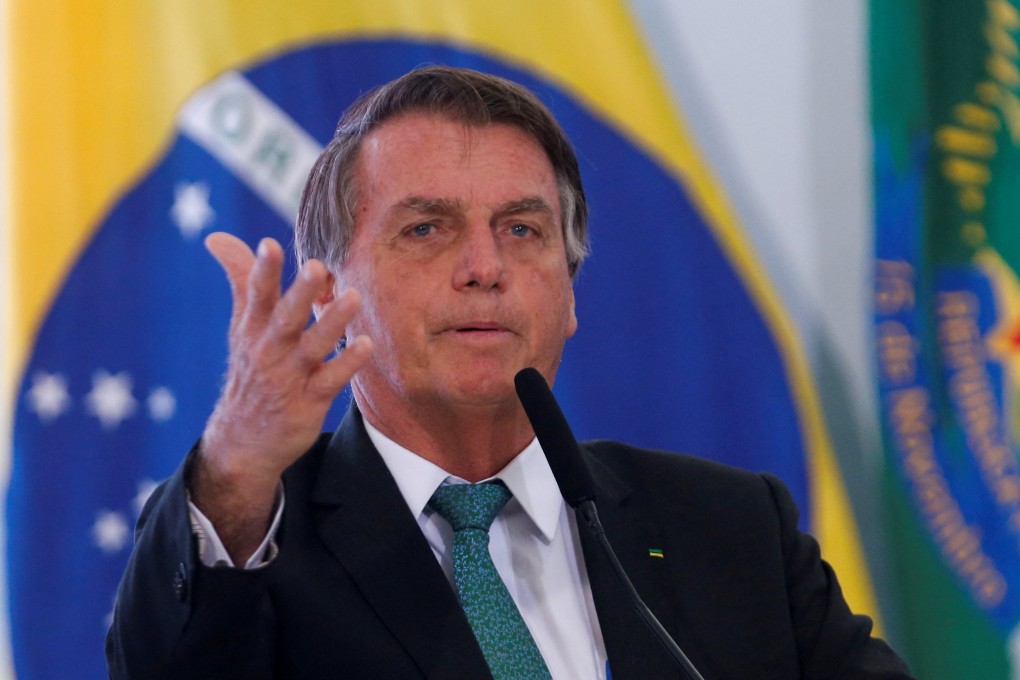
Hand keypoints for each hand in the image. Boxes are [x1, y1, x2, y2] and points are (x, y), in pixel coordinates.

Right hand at [191, 233, 371, 562]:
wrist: (243, 440)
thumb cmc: (252, 370)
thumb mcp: (242, 325)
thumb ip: (240, 279)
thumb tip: (216, 237)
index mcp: (252, 329)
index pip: (255, 295)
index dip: (261, 270)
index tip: (268, 244)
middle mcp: (269, 351)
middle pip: (285, 318)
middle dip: (299, 293)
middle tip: (316, 266)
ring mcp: (289, 377)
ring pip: (313, 347)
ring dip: (333, 322)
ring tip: (352, 296)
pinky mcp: (309, 401)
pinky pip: (331, 380)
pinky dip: (348, 363)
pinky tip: (366, 345)